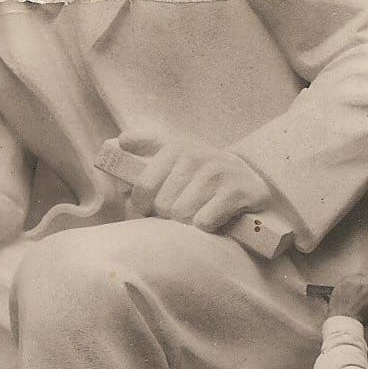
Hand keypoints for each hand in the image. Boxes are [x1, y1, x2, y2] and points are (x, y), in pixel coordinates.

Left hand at [117, 131, 268, 232]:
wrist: (249, 181)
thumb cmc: (202, 174)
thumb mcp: (176, 153)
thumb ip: (146, 143)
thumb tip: (118, 141)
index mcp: (175, 147)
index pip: (143, 186)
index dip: (140, 207)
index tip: (146, 212)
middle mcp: (195, 155)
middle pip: (162, 205)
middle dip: (167, 216)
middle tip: (179, 214)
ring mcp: (217, 172)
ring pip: (181, 214)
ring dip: (186, 223)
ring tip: (195, 215)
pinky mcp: (236, 191)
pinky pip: (204, 221)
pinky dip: (205, 227)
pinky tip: (212, 220)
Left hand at [328, 272, 367, 322]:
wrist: (342, 320)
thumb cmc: (361, 319)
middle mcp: (367, 283)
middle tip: (367, 297)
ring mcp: (355, 280)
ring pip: (362, 277)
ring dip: (361, 284)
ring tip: (357, 297)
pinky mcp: (345, 279)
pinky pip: (352, 277)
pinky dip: (351, 284)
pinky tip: (350, 294)